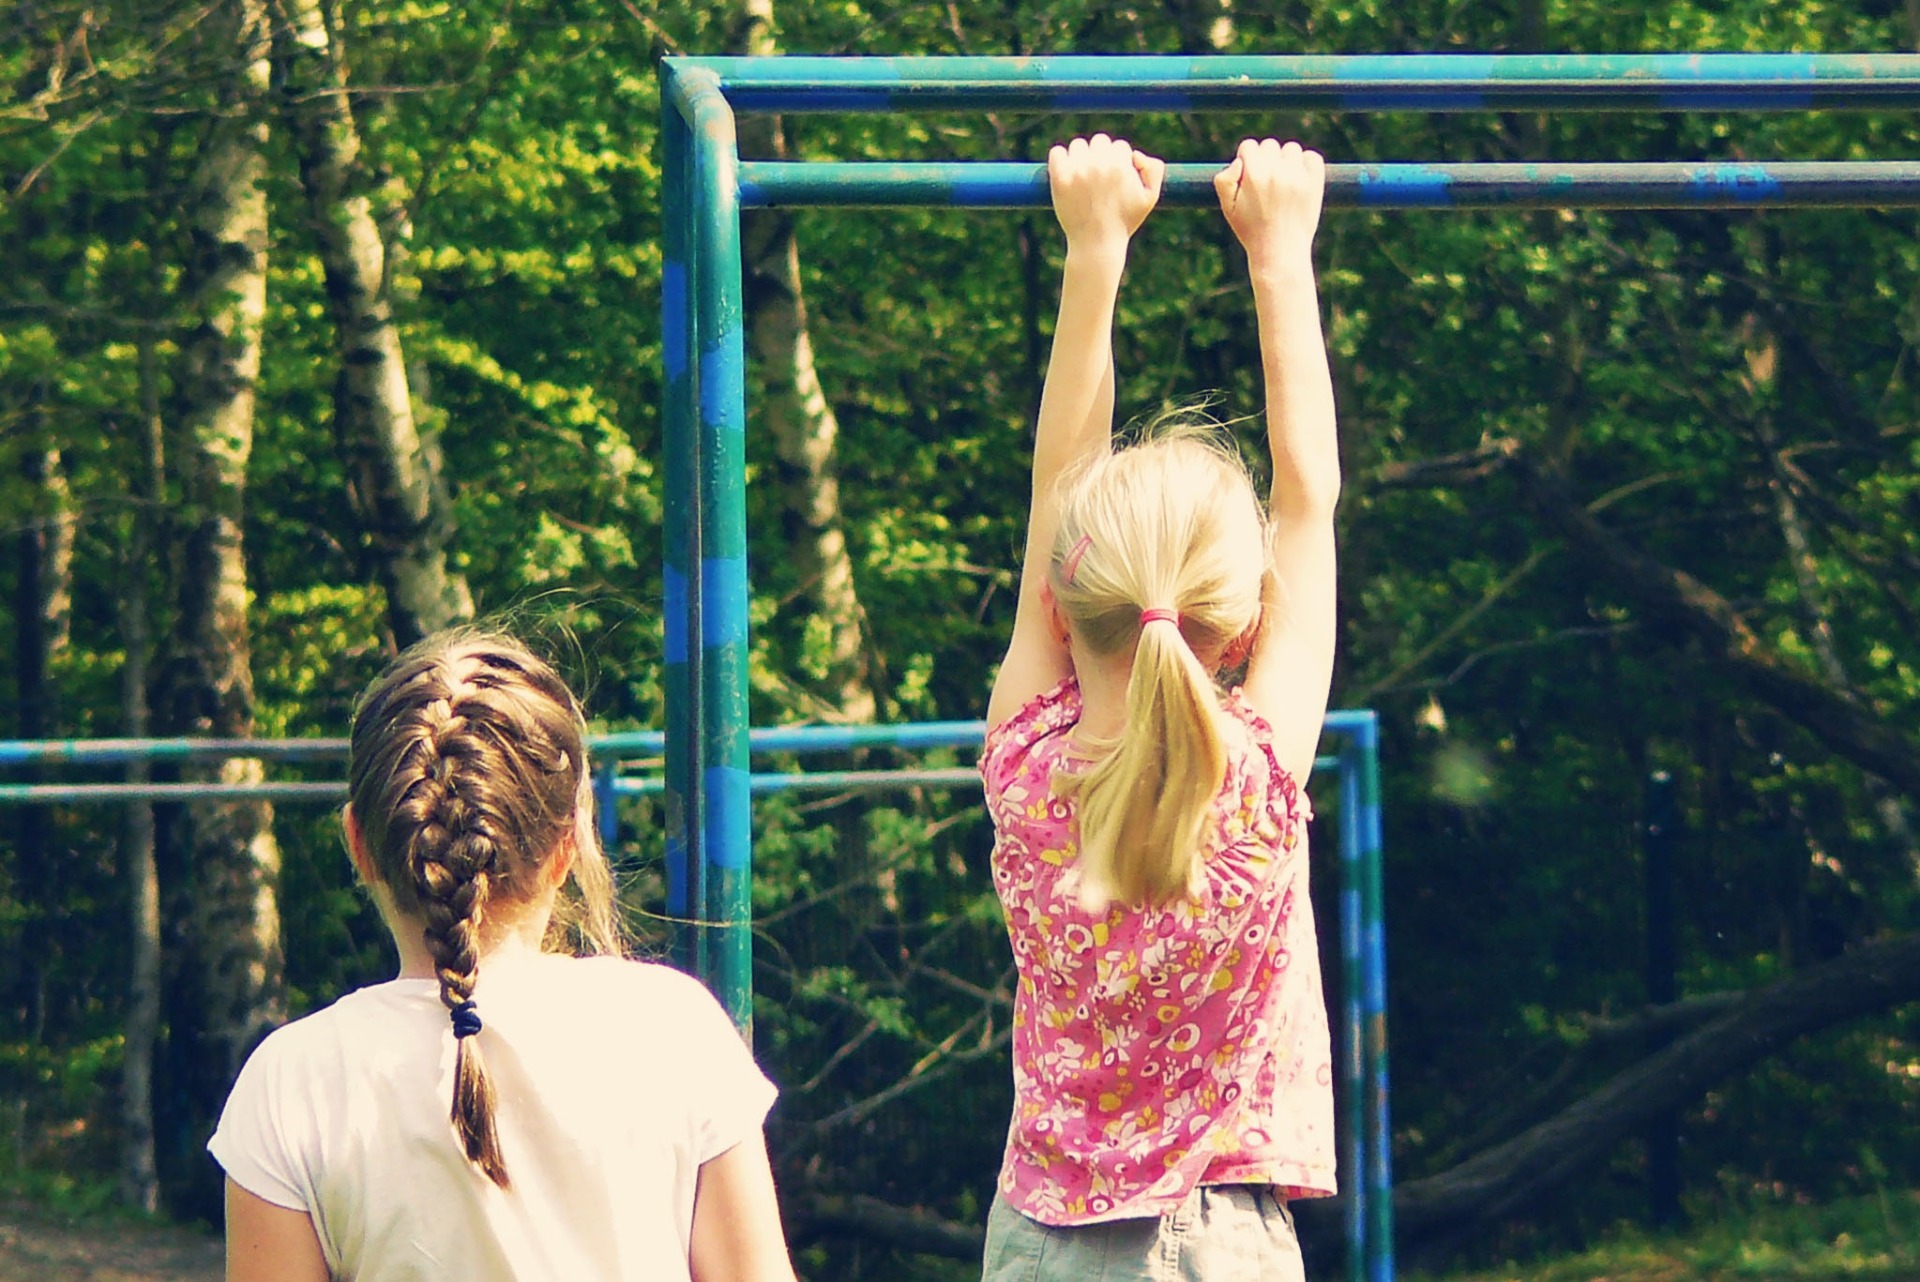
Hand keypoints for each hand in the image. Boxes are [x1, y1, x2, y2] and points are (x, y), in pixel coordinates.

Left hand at [1048, 134, 1164, 254]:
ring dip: (1081, 156)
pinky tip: (1066, 172)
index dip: (1119, 161)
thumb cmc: (1124, 222)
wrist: (1096, 244)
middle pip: (1099, 141)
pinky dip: (1060, 158)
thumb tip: (1135, 154)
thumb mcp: (1150, 198)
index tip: (1115, 178)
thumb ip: (1154, 170)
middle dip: (1101, 155)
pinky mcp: (1059, 179)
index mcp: (1121, 165)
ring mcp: (1077, 171)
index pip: (1119, 146)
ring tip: (1083, 177)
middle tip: (1099, 177)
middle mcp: (1098, 165)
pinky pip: (1057, 152)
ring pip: (1078, 145)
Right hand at [1215, 138, 1324, 267]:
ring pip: (1291, 149)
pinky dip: (1306, 164)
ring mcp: (1298, 177)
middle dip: (1266, 160)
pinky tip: (1299, 180)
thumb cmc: (1251, 230)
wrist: (1280, 252)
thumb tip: (1239, 161)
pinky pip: (1312, 157)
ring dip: (1286, 161)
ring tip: (1283, 183)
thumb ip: (1223, 180)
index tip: (1250, 177)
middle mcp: (1276, 173)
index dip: (1247, 160)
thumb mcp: (1227, 208)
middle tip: (1267, 184)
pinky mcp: (1314, 183)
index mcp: (1253, 175)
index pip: (1249, 146)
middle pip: (1270, 145)